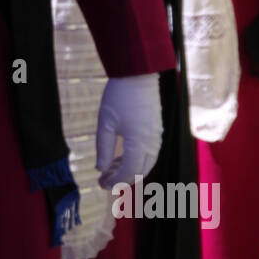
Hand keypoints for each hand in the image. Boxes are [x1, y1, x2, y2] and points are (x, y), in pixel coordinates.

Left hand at [96, 73, 161, 189]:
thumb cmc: (119, 96)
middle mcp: (152, 142)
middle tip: (104, 179)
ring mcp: (157, 136)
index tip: (102, 184)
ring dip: (130, 170)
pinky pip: (150, 152)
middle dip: (122, 178)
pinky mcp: (157, 129)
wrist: (137, 74)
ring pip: (147, 163)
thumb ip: (103, 148)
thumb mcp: (105, 123)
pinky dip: (137, 159)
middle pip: (140, 171)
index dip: (115, 181)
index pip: (129, 172)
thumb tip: (101, 169)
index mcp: (139, 142)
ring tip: (110, 168)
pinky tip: (122, 156)